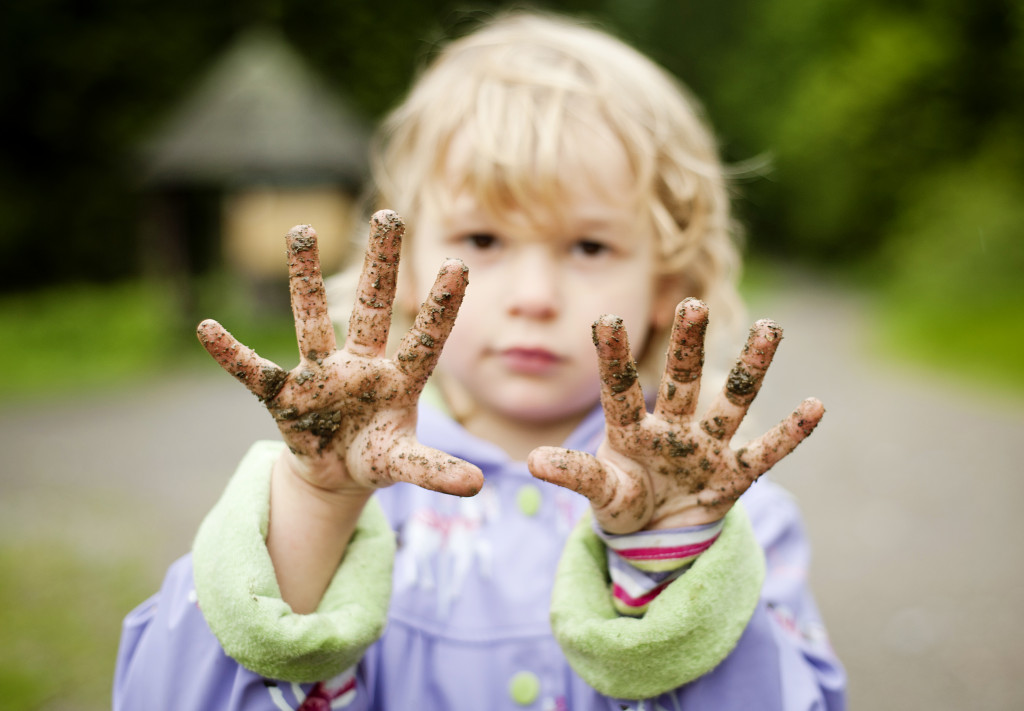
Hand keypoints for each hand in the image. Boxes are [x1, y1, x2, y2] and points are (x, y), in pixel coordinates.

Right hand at [196, 210, 482, 498]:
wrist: (336, 473)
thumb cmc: (377, 456)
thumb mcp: (404, 463)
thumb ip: (435, 469)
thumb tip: (479, 486)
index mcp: (398, 379)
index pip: (425, 338)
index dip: (442, 306)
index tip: (460, 264)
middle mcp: (361, 365)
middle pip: (371, 307)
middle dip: (380, 265)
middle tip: (389, 214)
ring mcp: (321, 375)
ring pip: (312, 319)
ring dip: (305, 277)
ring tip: (302, 229)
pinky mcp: (286, 396)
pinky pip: (254, 373)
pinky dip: (231, 355)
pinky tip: (207, 329)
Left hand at [528, 298, 822, 533]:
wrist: (657, 533)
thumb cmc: (623, 501)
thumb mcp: (600, 492)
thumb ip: (576, 474)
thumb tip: (534, 461)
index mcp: (631, 430)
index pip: (619, 388)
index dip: (613, 356)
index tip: (605, 318)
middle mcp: (672, 429)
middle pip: (681, 381)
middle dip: (687, 345)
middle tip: (692, 304)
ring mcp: (706, 448)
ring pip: (731, 402)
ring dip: (750, 369)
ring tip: (771, 328)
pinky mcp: (733, 476)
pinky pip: (765, 453)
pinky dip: (790, 435)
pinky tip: (816, 405)